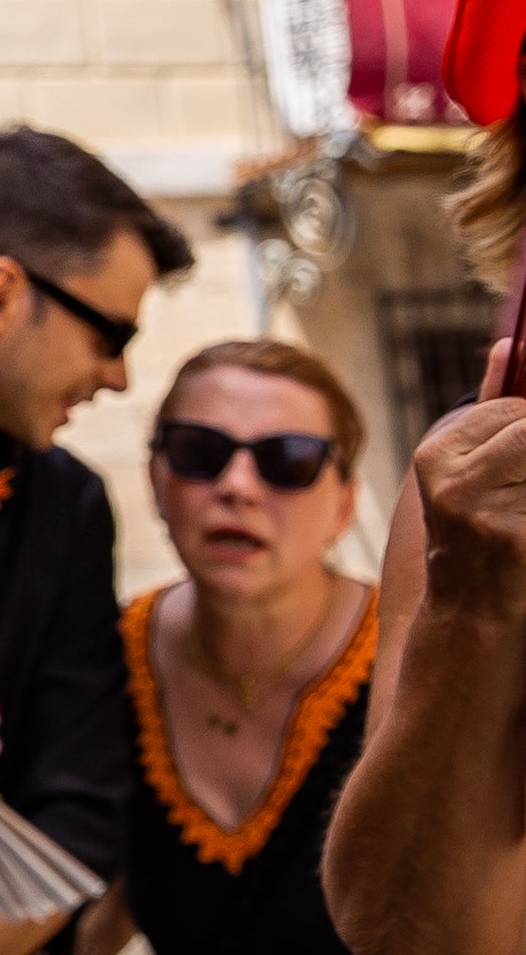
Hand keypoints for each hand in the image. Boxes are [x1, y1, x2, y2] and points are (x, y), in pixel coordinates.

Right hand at [404, 374, 525, 621]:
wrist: (469, 610)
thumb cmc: (473, 528)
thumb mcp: (467, 464)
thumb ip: (489, 404)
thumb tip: (508, 344)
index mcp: (436, 455)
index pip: (510, 411)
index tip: (520, 456)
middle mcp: (454, 483)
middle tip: (519, 477)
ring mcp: (488, 516)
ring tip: (518, 496)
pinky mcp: (520, 542)